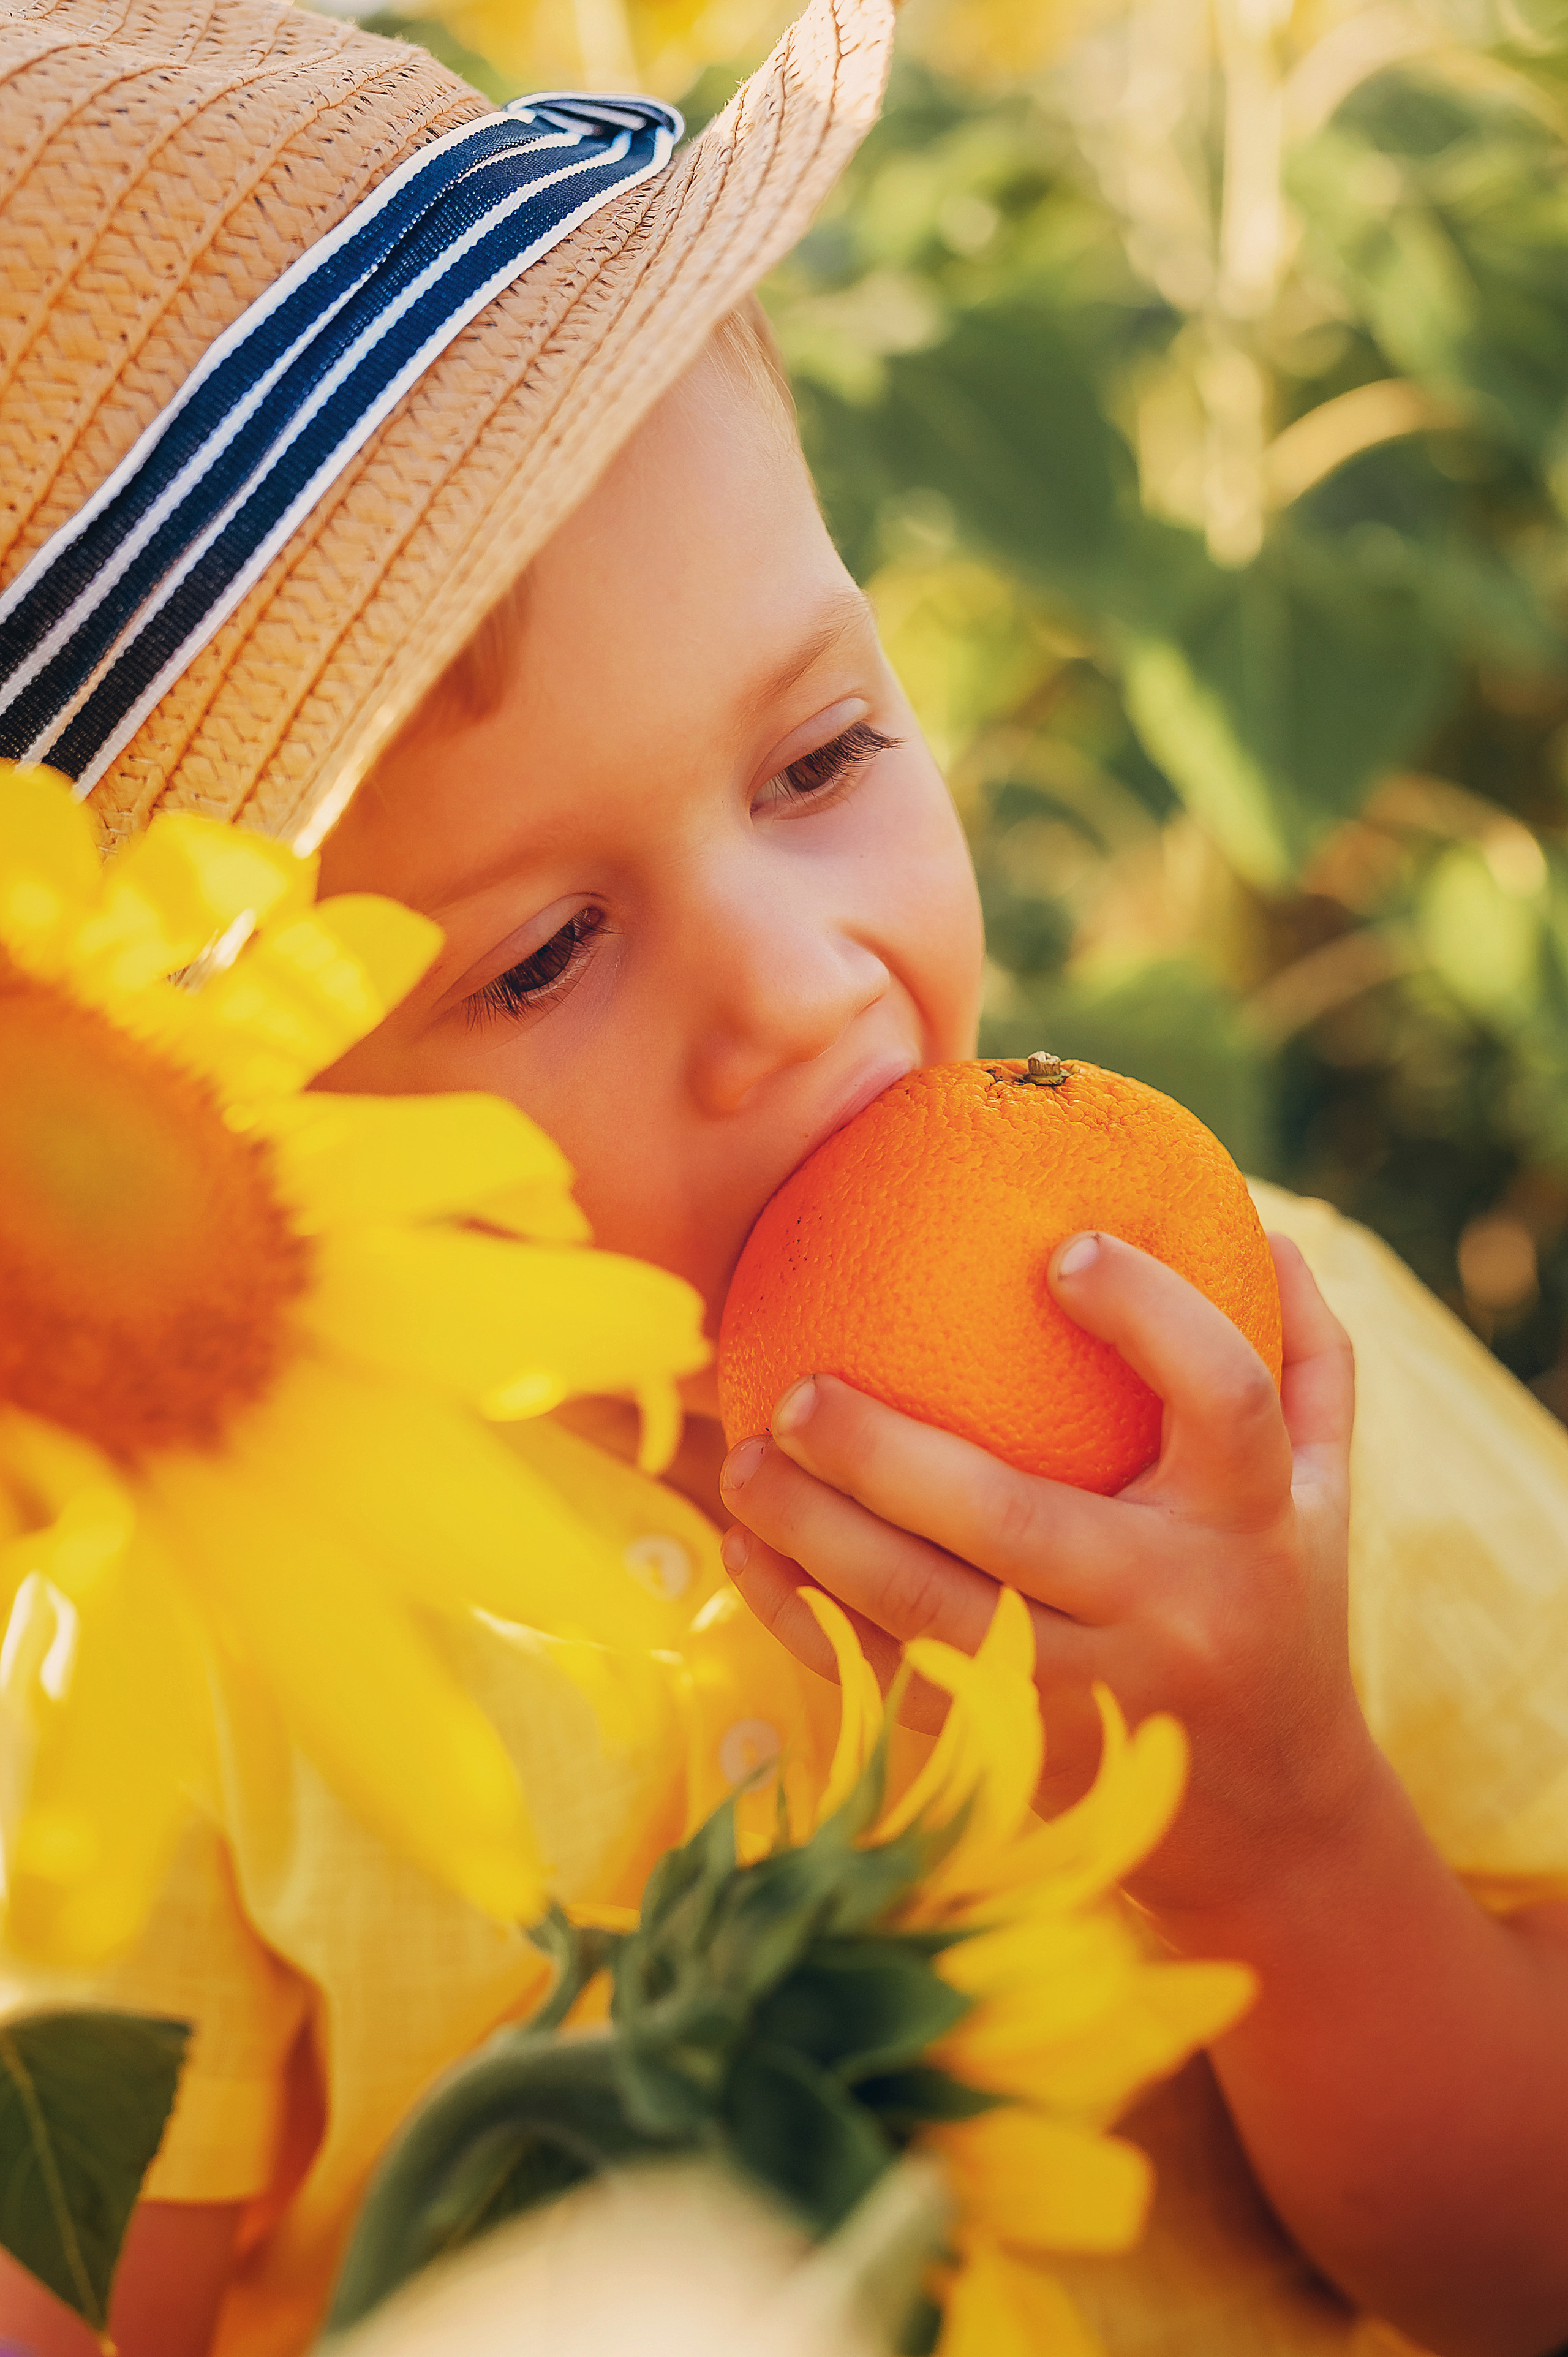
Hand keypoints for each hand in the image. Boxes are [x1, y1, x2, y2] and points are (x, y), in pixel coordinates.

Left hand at [718, 1231, 1370, 1926]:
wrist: (1275, 1823)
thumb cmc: (1283, 1603)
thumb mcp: (1325, 1489)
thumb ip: (1307, 1357)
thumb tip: (1265, 1226)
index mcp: (1254, 1522)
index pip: (1224, 1402)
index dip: (1151, 1321)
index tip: (1059, 1251)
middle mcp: (1172, 1612)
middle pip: (1018, 1526)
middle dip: (891, 1459)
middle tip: (801, 1392)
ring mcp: (1087, 1695)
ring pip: (930, 1618)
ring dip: (819, 1540)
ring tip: (743, 1461)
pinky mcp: (1017, 1753)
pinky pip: (891, 1683)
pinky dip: (807, 1622)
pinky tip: (746, 1554)